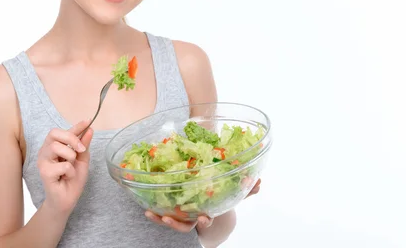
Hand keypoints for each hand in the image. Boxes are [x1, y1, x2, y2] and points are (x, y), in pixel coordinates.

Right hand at [37, 120, 93, 214]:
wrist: (67, 200)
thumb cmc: (72, 180)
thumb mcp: (82, 160)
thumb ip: (83, 145)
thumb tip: (89, 130)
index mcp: (54, 146)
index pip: (63, 131)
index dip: (76, 125)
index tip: (88, 120)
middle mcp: (45, 151)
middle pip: (55, 134)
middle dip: (72, 139)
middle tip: (81, 150)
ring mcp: (43, 161)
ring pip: (56, 147)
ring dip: (70, 157)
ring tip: (70, 167)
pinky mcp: (44, 172)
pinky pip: (63, 165)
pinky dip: (70, 172)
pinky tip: (66, 178)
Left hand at [144, 178, 261, 231]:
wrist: (208, 206)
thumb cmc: (219, 198)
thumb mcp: (232, 194)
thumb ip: (245, 189)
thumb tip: (259, 181)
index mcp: (207, 213)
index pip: (207, 219)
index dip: (205, 219)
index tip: (203, 216)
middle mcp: (193, 218)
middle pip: (185, 225)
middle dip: (176, 224)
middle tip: (167, 218)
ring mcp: (182, 217)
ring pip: (170, 223)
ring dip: (160, 220)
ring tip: (150, 214)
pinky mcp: (172, 212)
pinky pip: (162, 214)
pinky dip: (154, 214)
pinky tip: (146, 209)